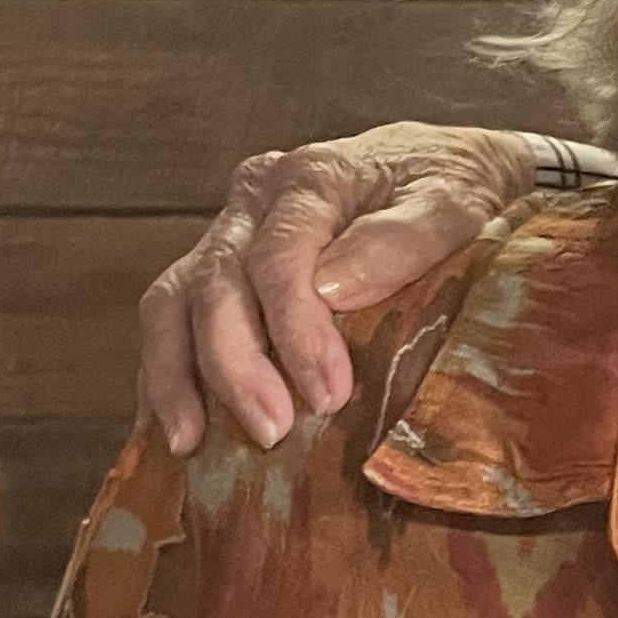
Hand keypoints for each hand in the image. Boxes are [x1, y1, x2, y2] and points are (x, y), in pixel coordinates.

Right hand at [133, 122, 540, 455]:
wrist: (445, 175)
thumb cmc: (452, 192)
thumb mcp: (453, 202)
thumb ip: (403, 237)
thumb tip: (332, 287)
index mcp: (308, 180)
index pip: (277, 257)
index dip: (294, 329)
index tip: (327, 393)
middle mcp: (254, 205)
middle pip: (215, 283)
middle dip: (234, 364)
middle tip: (271, 430)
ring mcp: (228, 239)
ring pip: (172, 302)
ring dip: (176, 375)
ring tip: (190, 442)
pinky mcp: (218, 276)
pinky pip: (171, 325)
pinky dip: (165, 377)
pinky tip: (176, 433)